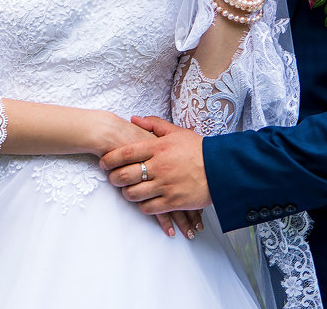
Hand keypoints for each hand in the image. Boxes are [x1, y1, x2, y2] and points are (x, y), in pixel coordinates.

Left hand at [87, 112, 201, 237]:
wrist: (223, 169)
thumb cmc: (199, 149)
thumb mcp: (177, 132)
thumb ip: (154, 125)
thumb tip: (134, 119)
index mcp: (159, 148)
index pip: (125, 153)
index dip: (110, 159)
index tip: (103, 162)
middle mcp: (160, 167)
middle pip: (125, 175)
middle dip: (114, 178)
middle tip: (113, 178)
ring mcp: (166, 185)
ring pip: (133, 194)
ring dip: (127, 193)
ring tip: (128, 190)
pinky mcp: (173, 201)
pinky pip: (148, 208)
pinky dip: (143, 206)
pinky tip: (144, 201)